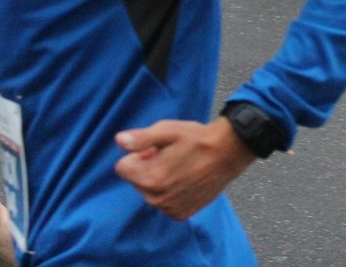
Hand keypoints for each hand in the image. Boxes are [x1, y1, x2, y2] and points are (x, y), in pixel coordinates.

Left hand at [114, 118, 255, 220]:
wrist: (227, 153)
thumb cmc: (196, 139)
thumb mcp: (167, 131)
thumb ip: (140, 138)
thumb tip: (119, 140)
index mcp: (149, 178)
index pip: (122, 167)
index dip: (138, 154)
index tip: (155, 149)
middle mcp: (156, 198)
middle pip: (135, 180)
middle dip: (147, 167)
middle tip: (170, 156)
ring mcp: (169, 208)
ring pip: (149, 192)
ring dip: (158, 180)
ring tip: (180, 166)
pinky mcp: (181, 214)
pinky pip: (164, 203)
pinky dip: (170, 193)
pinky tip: (186, 180)